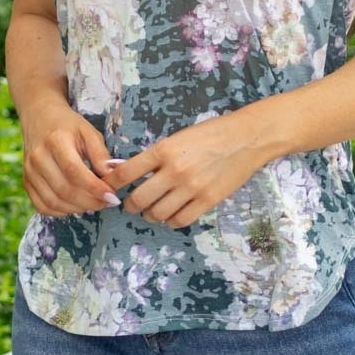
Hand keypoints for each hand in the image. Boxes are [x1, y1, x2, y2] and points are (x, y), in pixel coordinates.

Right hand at [22, 106, 122, 217]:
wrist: (39, 117)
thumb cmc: (68, 126)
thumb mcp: (89, 132)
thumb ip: (101, 154)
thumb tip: (114, 176)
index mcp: (55, 141)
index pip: (74, 171)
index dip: (95, 188)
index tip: (112, 196)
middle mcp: (38, 158)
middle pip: (64, 190)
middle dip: (90, 202)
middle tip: (107, 202)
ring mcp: (29, 171)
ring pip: (54, 202)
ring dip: (78, 209)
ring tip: (94, 204)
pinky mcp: (26, 182)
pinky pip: (42, 206)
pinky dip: (61, 212)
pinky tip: (75, 205)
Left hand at [109, 115, 268, 229]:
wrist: (245, 138)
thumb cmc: (210, 134)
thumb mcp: (178, 138)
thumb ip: (155, 156)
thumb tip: (127, 170)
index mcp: (163, 150)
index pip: (126, 172)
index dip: (112, 183)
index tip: (109, 188)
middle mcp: (174, 170)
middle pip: (139, 199)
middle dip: (130, 205)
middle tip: (131, 204)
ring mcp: (191, 188)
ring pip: (157, 213)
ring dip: (150, 215)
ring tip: (152, 210)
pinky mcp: (207, 201)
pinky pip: (180, 220)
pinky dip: (171, 220)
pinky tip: (171, 214)